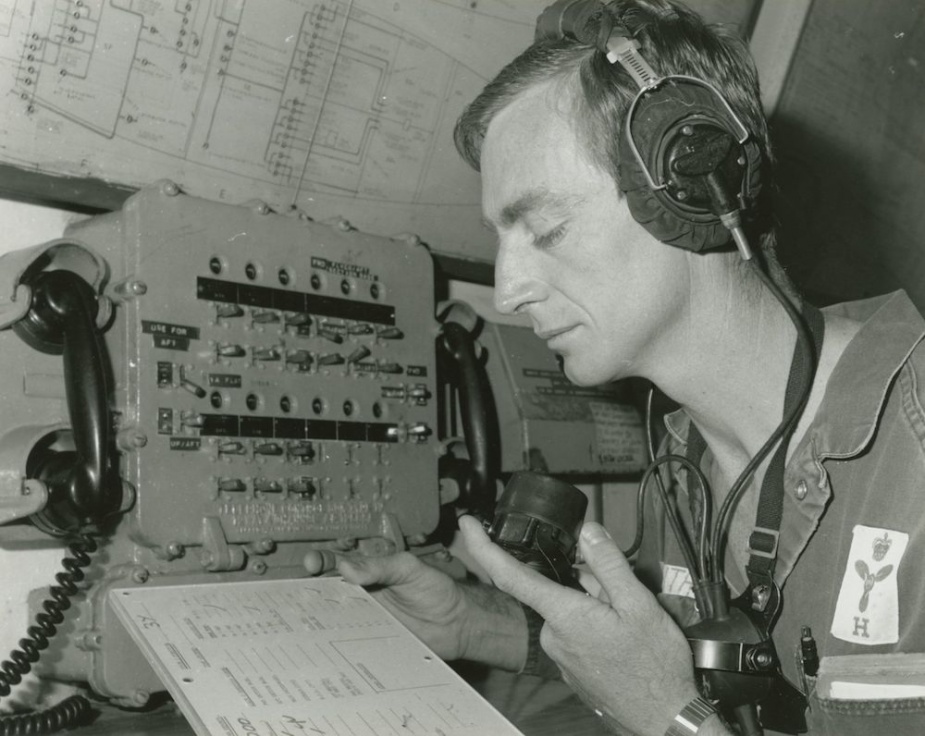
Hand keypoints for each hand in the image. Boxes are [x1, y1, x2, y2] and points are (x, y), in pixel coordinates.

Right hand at [303, 549, 527, 669]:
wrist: (458, 623)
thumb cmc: (437, 590)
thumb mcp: (408, 569)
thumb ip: (380, 566)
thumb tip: (346, 567)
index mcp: (371, 570)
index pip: (338, 562)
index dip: (322, 561)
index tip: (312, 563)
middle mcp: (364, 593)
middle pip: (329, 590)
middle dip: (311, 589)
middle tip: (301, 591)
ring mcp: (365, 618)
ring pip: (333, 616)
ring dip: (317, 617)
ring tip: (303, 618)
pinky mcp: (370, 641)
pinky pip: (346, 641)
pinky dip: (332, 641)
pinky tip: (321, 641)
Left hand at [460, 517, 720, 735]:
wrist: (664, 718)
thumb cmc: (654, 666)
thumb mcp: (639, 604)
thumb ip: (608, 564)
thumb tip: (587, 532)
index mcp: (564, 615)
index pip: (509, 574)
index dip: (483, 547)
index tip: (467, 524)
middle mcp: (552, 636)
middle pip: (557, 588)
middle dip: (587, 582)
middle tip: (625, 597)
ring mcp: (560, 654)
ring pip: (569, 609)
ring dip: (594, 605)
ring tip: (631, 623)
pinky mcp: (570, 667)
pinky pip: (575, 630)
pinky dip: (595, 624)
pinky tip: (622, 639)